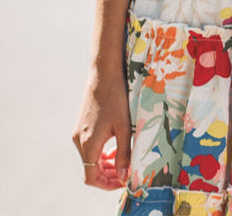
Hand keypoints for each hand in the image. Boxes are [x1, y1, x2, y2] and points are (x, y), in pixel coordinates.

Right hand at [72, 69, 131, 190]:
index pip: (92, 177)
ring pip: (90, 159)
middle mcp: (79, 141)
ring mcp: (79, 133)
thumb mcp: (124, 127)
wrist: (104, 73)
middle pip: (90, 170)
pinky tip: (114, 149)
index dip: (107, 184)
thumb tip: (124, 176)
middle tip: (126, 174)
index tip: (123, 182)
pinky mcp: (81, 126)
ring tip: (123, 163)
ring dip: (105, 165)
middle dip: (108, 175)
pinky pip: (89, 148)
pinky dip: (101, 153)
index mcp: (89, 144)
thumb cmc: (116, 97)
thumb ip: (124, 153)